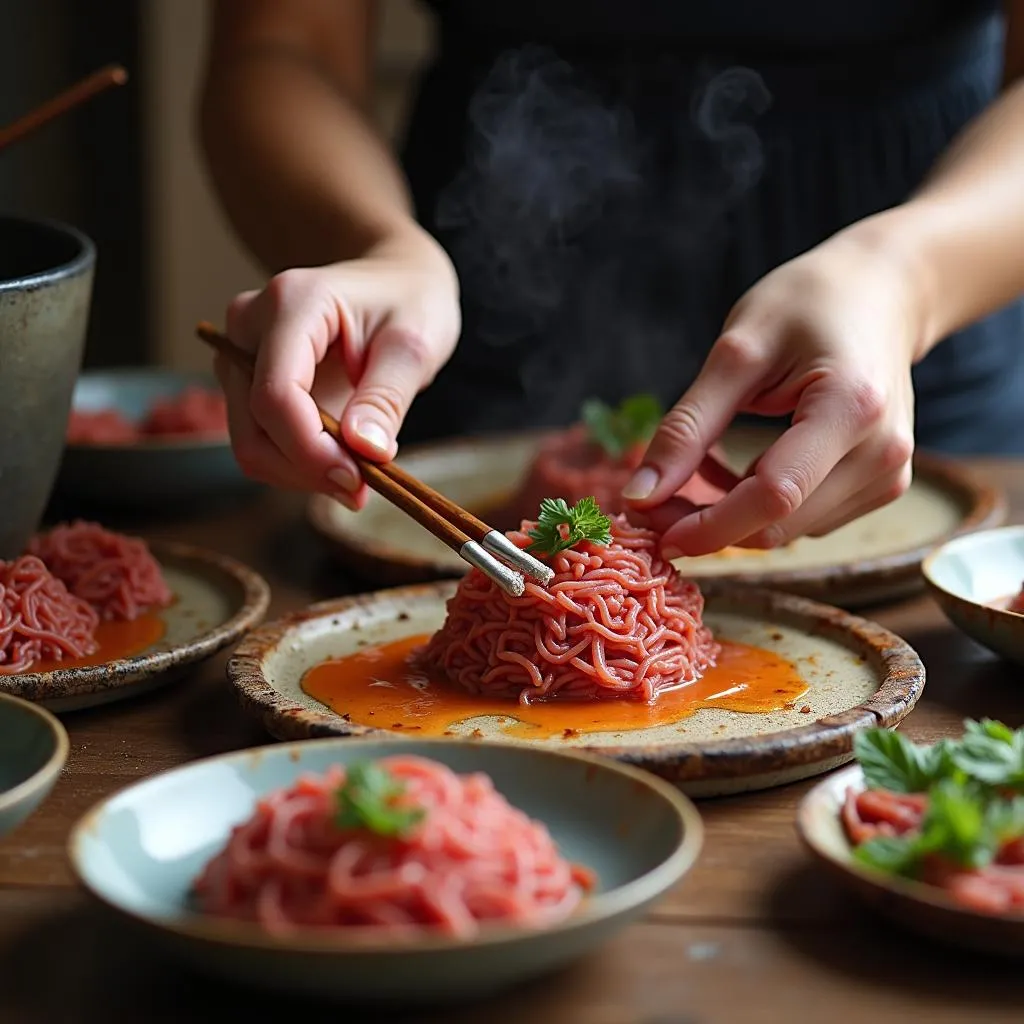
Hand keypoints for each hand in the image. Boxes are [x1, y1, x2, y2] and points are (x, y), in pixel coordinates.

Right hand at [215, 228, 459, 508]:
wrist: (392, 281)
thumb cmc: (408, 301)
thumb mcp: (414, 344)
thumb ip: (387, 398)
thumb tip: (363, 451)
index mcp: (291, 303)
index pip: (276, 394)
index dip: (310, 449)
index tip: (357, 480)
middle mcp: (248, 326)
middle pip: (254, 426)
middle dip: (306, 468)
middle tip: (362, 488)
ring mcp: (240, 354)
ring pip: (251, 442)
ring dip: (302, 473)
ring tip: (358, 474)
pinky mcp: (247, 382)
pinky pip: (261, 441)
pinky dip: (298, 464)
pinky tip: (340, 461)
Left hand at [625, 225, 923, 555]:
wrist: (882, 293)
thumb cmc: (808, 304)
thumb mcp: (736, 352)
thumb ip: (688, 426)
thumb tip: (640, 495)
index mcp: (851, 408)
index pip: (774, 495)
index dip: (708, 524)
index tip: (652, 528)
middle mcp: (882, 453)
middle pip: (779, 525)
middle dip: (707, 523)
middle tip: (653, 498)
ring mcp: (889, 474)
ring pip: (787, 531)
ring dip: (731, 513)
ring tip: (703, 457)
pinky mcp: (882, 486)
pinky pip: (805, 520)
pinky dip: (759, 505)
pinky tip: (741, 467)